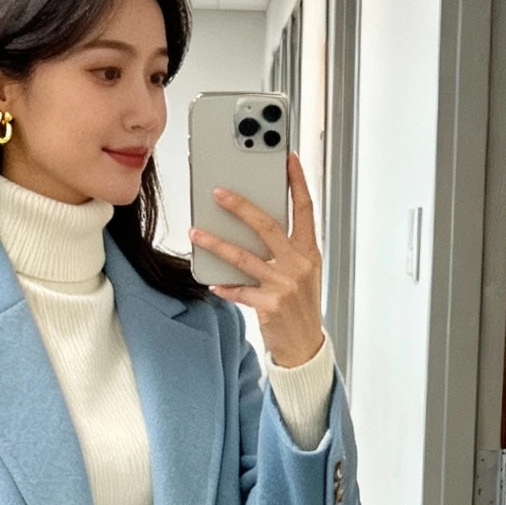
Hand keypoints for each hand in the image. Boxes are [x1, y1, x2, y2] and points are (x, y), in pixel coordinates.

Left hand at [190, 150, 325, 368]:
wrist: (305, 344)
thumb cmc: (300, 305)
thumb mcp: (302, 271)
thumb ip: (286, 248)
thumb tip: (254, 223)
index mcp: (309, 251)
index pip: (305, 209)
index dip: (297, 182)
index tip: (288, 159)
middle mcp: (299, 264)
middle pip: (267, 226)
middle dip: (241, 206)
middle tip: (218, 192)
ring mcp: (284, 284)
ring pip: (243, 257)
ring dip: (216, 243)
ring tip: (196, 233)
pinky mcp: (269, 304)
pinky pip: (238, 289)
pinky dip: (224, 285)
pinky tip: (212, 282)